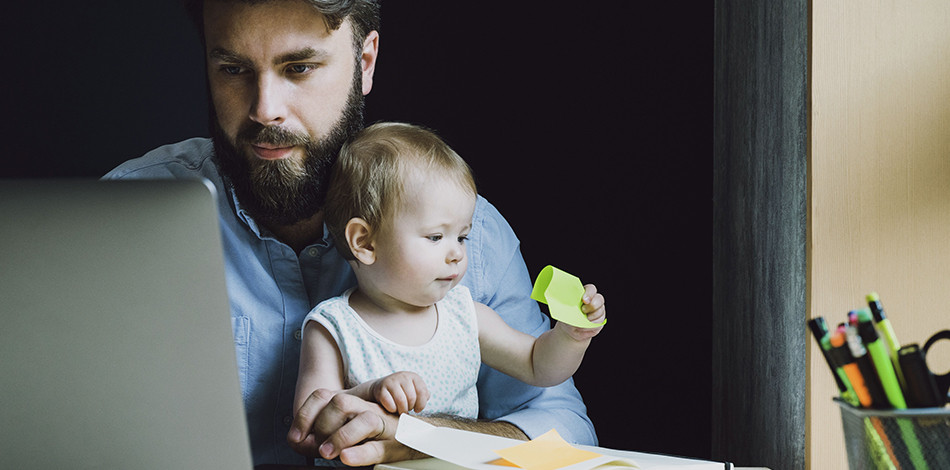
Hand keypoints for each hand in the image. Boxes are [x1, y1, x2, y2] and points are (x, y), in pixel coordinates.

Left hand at [287, 388, 422, 465]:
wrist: (421, 436)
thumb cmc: (380, 434)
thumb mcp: (352, 429)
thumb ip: (326, 432)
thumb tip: (299, 442)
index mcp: (354, 403)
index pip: (323, 396)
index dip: (305, 414)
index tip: (295, 437)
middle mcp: (368, 408)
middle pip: (341, 402)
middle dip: (322, 425)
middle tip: (317, 448)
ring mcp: (384, 425)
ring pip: (362, 420)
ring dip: (340, 437)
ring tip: (327, 453)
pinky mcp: (395, 445)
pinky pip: (377, 447)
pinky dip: (360, 454)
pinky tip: (346, 458)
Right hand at [372, 371, 428, 414]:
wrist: (380, 388)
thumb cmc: (401, 392)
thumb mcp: (413, 390)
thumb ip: (423, 394)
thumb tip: (426, 398)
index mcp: (413, 376)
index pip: (422, 392)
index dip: (421, 404)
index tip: (417, 409)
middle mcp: (403, 376)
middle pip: (411, 398)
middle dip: (410, 407)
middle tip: (407, 409)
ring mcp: (391, 382)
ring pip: (401, 401)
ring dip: (402, 410)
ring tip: (400, 410)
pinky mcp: (380, 390)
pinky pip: (390, 404)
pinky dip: (393, 410)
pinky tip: (392, 408)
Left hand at [557, 283, 605, 340]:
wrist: (571, 328)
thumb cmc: (567, 316)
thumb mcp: (566, 309)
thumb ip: (571, 305)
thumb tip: (571, 304)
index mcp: (584, 294)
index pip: (591, 289)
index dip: (589, 293)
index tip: (584, 300)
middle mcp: (593, 300)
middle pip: (599, 299)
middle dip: (592, 305)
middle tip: (583, 311)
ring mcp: (598, 309)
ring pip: (600, 311)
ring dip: (591, 316)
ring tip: (582, 320)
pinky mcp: (600, 319)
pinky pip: (600, 321)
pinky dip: (592, 324)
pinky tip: (585, 325)